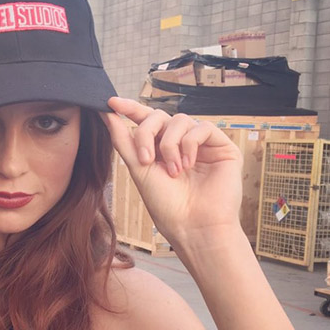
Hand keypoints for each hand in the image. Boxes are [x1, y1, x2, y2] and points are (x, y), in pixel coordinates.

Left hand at [101, 98, 243, 243]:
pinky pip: (202, 127)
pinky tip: (189, 165)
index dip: (130, 108)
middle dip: (148, 133)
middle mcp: (181, 144)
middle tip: (145, 159)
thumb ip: (124, 141)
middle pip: (160, 116)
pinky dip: (190, 143)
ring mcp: (202, 145)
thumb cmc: (167, 205)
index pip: (146, 121)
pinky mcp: (222, 147)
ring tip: (173, 171)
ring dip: (170, 144)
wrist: (193, 226)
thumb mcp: (139, 169)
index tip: (111, 102)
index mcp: (160, 149)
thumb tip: (107, 114)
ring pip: (180, 119)